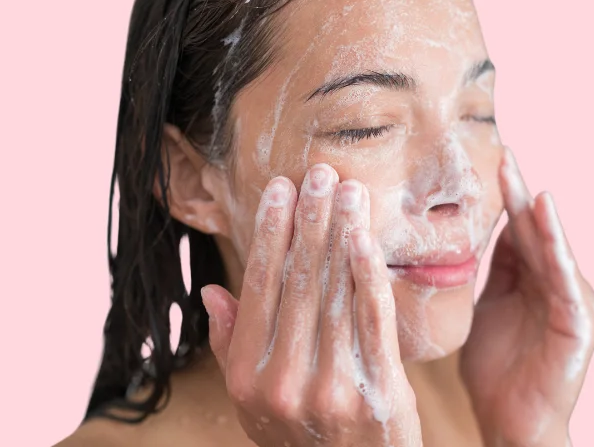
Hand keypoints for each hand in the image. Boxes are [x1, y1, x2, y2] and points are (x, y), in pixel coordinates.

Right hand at [201, 164, 421, 446]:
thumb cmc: (299, 437)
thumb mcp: (252, 402)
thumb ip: (232, 347)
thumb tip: (214, 294)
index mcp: (248, 376)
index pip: (259, 289)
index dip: (270, 234)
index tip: (280, 190)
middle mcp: (285, 379)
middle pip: (299, 282)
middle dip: (309, 221)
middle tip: (319, 173)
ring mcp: (332, 386)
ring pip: (336, 293)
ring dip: (341, 234)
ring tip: (348, 191)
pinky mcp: (379, 391)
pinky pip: (373, 320)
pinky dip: (369, 274)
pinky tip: (366, 237)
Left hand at [461, 147, 593, 446]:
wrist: (510, 422)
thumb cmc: (496, 371)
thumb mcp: (486, 308)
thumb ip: (491, 272)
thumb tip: (480, 231)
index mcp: (534, 281)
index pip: (518, 232)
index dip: (505, 198)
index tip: (492, 161)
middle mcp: (558, 285)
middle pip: (535, 232)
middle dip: (518, 194)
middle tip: (503, 153)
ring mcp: (573, 302)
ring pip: (552, 249)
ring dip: (538, 214)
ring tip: (521, 176)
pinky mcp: (581, 323)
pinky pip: (565, 278)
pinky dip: (557, 246)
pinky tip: (545, 215)